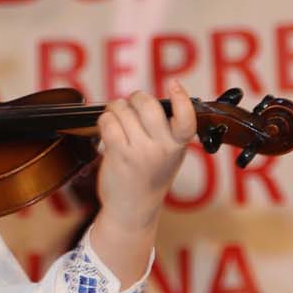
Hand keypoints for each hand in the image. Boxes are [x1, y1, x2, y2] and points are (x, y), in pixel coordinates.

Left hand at [93, 82, 197, 237]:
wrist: (133, 208)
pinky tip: (108, 128)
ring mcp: (140, 152)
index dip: (182, 99)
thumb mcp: (170, 155)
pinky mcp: (119, 155)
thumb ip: (168, 130)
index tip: (174, 84)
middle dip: (136, 98)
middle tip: (132, 105)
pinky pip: (108, 122)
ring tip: (118, 120)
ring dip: (116, 109)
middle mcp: (161, 148)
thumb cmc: (151, 176)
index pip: (186, 119)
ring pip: (123, 110)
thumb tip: (146, 100)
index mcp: (178, 146)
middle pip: (148, 104)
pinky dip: (105, 120)